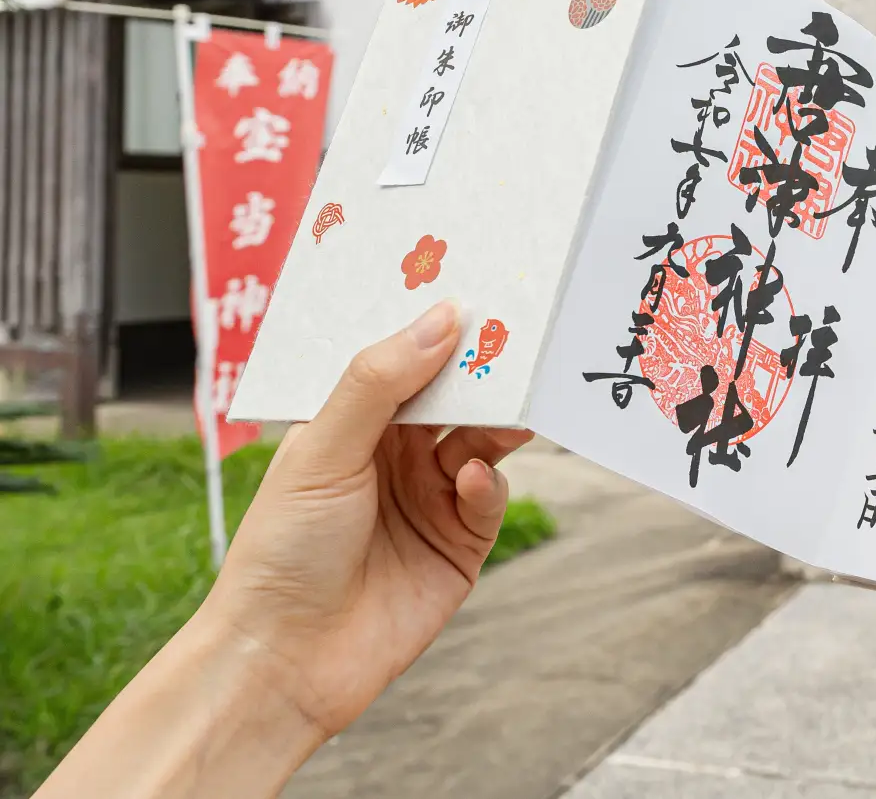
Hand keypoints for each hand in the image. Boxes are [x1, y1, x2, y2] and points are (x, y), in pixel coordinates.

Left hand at [202, 300, 532, 739]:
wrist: (285, 662)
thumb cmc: (280, 554)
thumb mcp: (323, 449)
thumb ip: (381, 381)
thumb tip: (441, 317)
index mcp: (351, 424)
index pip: (404, 361)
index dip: (436, 329)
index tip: (475, 292)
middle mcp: (393, 456)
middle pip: (453, 396)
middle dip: (482, 370)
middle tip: (517, 339)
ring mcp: (429, 498)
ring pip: (483, 439)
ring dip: (496, 420)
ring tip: (513, 406)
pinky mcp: (460, 544)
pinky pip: (492, 496)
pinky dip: (489, 482)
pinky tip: (472, 481)